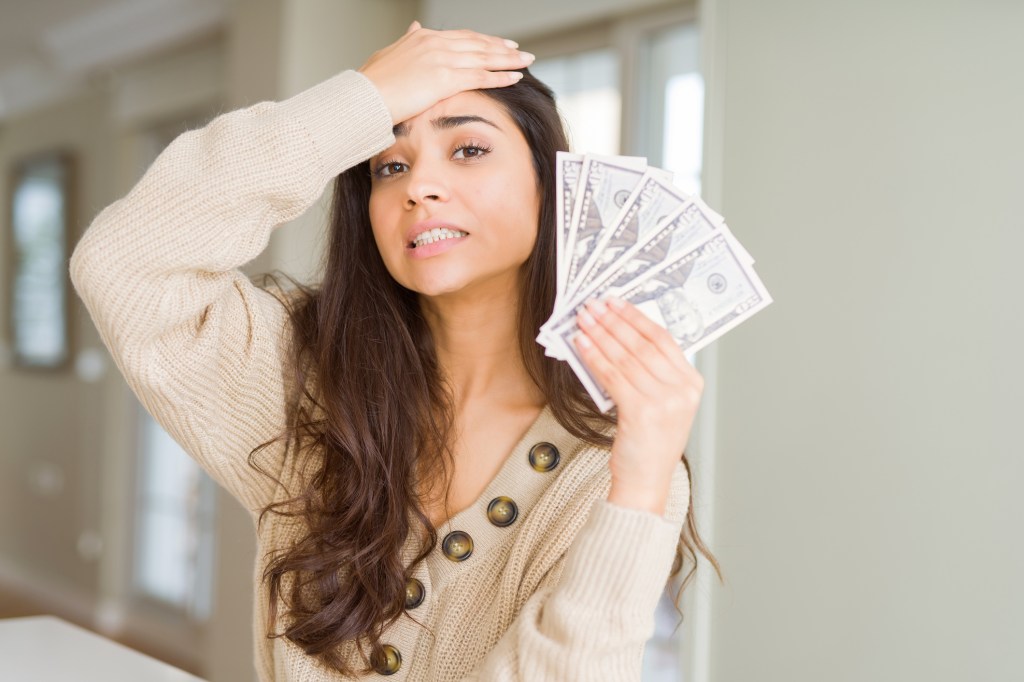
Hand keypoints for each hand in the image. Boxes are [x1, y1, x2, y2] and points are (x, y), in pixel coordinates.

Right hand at [357, 20, 534, 124]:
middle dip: (501, 48)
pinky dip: (500, 76)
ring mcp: (441, 59)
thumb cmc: (372, 84)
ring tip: (526, 62)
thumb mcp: (389, 54)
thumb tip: (415, 27)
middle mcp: (435, 43)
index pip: (462, 37)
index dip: (483, 41)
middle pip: (477, 44)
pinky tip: (514, 77)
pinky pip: (479, 76)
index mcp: (423, 37)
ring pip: (483, 57)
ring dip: (508, 60)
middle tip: (520, 52)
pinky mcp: (444, 78)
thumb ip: (406, 41)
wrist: (364, 97)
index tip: (499, 44)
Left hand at [573, 296, 703, 510]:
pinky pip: (613, 376)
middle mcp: (682, 390)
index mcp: (692, 384)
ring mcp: (664, 401)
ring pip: (625, 357)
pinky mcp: (641, 412)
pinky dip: (595, 357)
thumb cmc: (649, 444)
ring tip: (583, 320)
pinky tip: (582, 344)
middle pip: (642, 344)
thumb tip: (619, 336)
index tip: (615, 302)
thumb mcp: (662, 404)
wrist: (645, 483)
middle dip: (613, 321)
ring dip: (601, 334)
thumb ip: (652, 373)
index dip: (636, 317)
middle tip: (593, 305)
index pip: (663, 339)